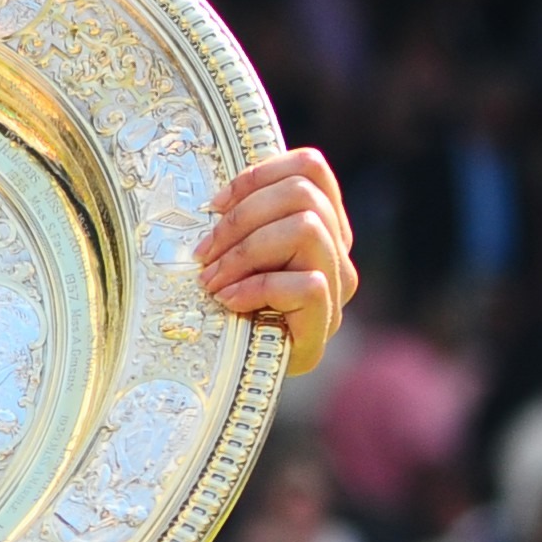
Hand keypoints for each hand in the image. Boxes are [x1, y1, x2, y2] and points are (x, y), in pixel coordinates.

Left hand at [194, 146, 357, 373]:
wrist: (235, 373)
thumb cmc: (227, 304)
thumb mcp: (233, 252)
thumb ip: (242, 220)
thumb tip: (213, 199)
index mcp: (320, 222)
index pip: (310, 167)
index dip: (258, 176)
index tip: (214, 206)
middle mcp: (337, 250)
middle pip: (302, 194)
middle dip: (241, 219)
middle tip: (204, 254)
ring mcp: (337, 287)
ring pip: (307, 229)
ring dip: (246, 252)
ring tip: (213, 281)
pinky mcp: (325, 323)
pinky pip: (306, 284)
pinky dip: (258, 288)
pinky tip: (229, 302)